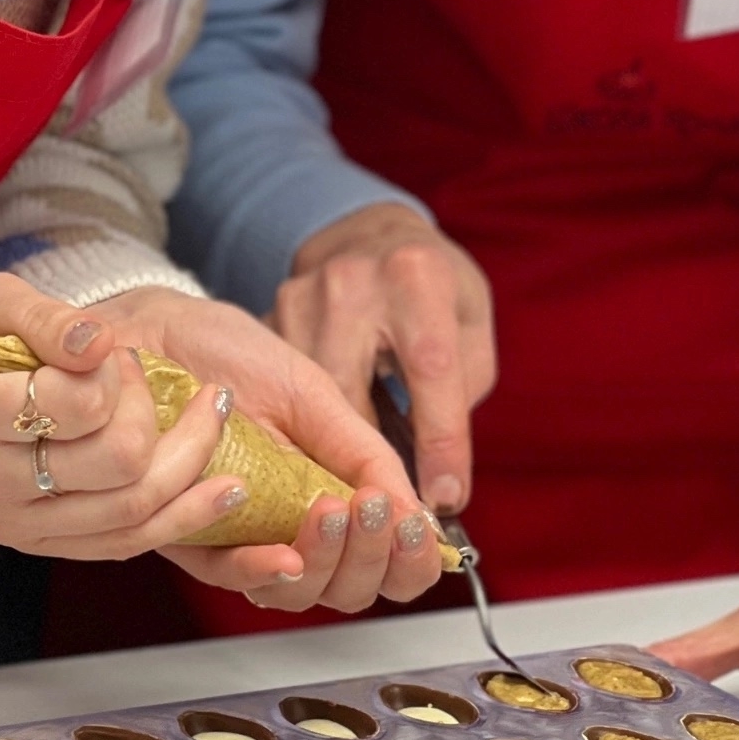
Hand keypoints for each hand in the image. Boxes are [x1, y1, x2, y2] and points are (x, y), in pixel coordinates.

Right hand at [0, 273, 249, 561]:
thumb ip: (44, 316)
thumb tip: (103, 343)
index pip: (75, 403)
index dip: (113, 372)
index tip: (110, 350)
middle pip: (116, 463)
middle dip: (152, 411)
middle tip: (147, 375)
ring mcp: (15, 524)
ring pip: (131, 512)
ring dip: (192, 462)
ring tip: (220, 412)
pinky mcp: (37, 545)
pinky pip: (122, 544)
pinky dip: (182, 517)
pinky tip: (222, 487)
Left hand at [90, 285, 447, 614]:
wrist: (153, 327)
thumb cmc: (228, 353)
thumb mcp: (314, 397)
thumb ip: (365, 455)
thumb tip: (418, 514)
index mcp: (329, 494)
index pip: (384, 562)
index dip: (408, 562)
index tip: (413, 528)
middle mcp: (287, 526)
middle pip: (347, 589)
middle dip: (372, 559)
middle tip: (372, 509)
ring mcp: (238, 535)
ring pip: (295, 593)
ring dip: (327, 562)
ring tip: (336, 510)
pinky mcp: (182, 533)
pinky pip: (226, 575)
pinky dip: (262, 569)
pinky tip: (287, 552)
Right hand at [275, 203, 493, 512]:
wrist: (366, 230)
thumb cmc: (430, 283)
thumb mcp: (469, 320)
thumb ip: (462, 386)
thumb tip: (438, 469)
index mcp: (416, 279)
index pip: (431, 369)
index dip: (440, 442)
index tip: (444, 498)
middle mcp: (353, 283)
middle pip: (356, 396)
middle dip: (375, 463)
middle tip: (394, 509)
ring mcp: (302, 297)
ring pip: (308, 403)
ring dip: (333, 449)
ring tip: (355, 485)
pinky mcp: (270, 316)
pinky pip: (283, 389)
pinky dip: (303, 424)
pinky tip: (319, 445)